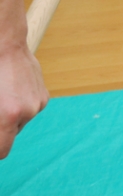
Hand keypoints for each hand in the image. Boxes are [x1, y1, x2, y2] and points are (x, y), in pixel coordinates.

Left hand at [0, 42, 47, 158]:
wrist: (4, 44)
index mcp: (8, 115)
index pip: (2, 151)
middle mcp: (27, 111)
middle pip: (10, 136)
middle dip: (0, 128)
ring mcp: (38, 102)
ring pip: (20, 121)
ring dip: (9, 116)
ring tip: (1, 97)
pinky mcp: (44, 95)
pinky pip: (28, 109)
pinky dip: (19, 105)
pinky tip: (10, 91)